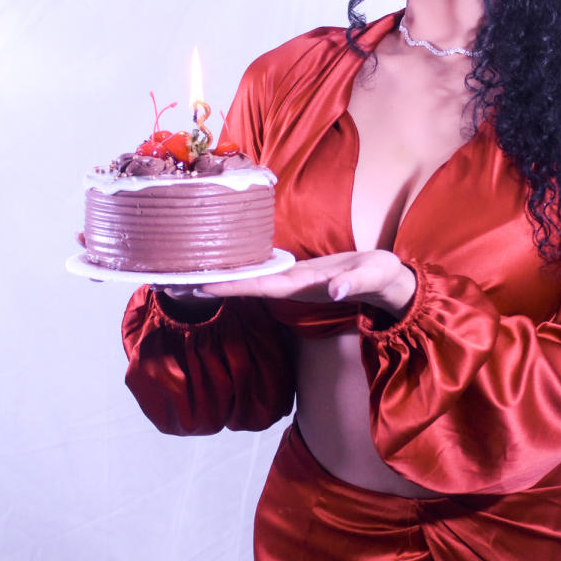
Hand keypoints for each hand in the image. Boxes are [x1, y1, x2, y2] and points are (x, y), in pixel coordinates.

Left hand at [193, 250, 416, 317]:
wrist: (388, 283)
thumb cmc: (381, 277)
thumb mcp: (372, 277)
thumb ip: (354, 284)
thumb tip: (334, 292)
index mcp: (305, 285)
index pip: (261, 286)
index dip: (232, 287)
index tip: (200, 286)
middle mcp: (292, 285)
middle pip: (246, 285)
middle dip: (212, 285)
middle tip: (171, 282)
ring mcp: (293, 281)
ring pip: (250, 280)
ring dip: (219, 281)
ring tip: (183, 276)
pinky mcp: (296, 274)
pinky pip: (260, 273)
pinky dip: (238, 272)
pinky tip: (220, 268)